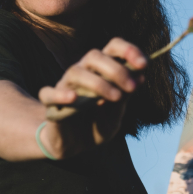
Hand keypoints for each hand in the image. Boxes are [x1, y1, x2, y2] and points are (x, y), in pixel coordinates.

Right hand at [38, 38, 146, 156]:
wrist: (76, 146)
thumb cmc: (98, 124)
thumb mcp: (116, 114)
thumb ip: (125, 98)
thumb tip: (140, 77)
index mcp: (101, 70)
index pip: (113, 48)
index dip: (128, 50)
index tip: (144, 64)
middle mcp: (83, 72)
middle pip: (94, 56)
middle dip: (116, 69)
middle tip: (132, 87)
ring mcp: (65, 86)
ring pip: (75, 72)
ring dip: (98, 83)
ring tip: (116, 98)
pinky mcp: (51, 104)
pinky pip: (48, 93)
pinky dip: (59, 94)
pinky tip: (74, 98)